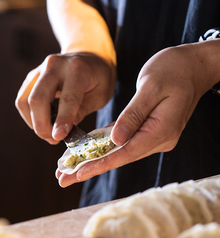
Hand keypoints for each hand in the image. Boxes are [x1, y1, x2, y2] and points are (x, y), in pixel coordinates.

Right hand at [15, 53, 115, 143]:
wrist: (89, 55)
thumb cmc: (99, 78)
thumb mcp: (101, 95)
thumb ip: (83, 110)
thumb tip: (64, 130)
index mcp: (78, 69)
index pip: (67, 98)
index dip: (62, 121)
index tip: (58, 138)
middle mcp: (55, 65)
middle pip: (38, 99)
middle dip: (42, 125)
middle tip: (53, 140)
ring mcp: (40, 69)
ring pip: (25, 100)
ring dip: (33, 122)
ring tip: (49, 133)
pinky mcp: (33, 76)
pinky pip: (23, 98)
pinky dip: (29, 115)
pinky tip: (42, 122)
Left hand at [56, 42, 217, 186]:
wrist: (192, 66)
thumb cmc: (173, 70)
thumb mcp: (150, 87)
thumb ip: (134, 115)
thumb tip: (116, 140)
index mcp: (162, 129)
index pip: (126, 153)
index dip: (100, 164)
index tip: (77, 173)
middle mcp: (159, 137)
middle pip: (121, 156)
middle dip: (93, 167)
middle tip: (65, 178)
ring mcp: (155, 134)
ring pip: (121, 150)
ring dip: (97, 159)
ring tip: (72, 168)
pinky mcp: (150, 128)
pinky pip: (126, 139)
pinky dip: (107, 145)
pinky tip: (90, 151)